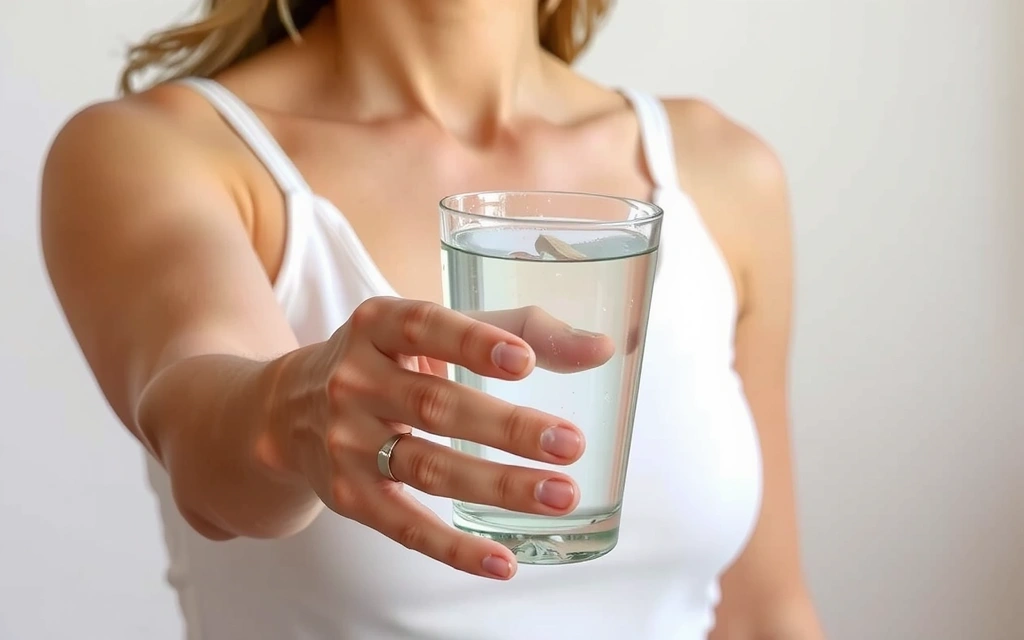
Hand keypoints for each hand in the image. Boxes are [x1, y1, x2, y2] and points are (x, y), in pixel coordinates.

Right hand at [280, 296, 613, 579]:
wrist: (286, 410)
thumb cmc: (386, 361)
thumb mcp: (432, 331)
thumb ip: (518, 328)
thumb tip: (601, 348)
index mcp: (377, 326)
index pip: (424, 327)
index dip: (473, 343)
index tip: (525, 361)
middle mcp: (354, 380)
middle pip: (435, 406)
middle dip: (507, 428)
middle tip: (570, 445)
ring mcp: (345, 442)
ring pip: (427, 467)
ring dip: (497, 486)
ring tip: (560, 495)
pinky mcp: (347, 495)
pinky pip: (403, 525)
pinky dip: (453, 548)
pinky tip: (503, 560)